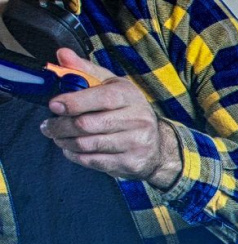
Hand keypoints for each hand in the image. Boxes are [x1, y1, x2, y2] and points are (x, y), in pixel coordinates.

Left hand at [42, 49, 181, 186]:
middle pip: (88, 124)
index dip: (74, 102)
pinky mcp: (132, 163)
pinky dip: (77, 156)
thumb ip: (84, 69)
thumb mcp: (110, 85)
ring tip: (57, 137)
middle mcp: (138, 119)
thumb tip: (62, 54)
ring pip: (88, 144)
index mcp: (130, 96)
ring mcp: (137, 143)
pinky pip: (95, 161)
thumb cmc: (126, 110)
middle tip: (47, 126)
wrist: (158, 145)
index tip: (53, 105)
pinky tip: (70, 150)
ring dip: (65, 142)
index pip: (101, 98)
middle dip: (61, 126)